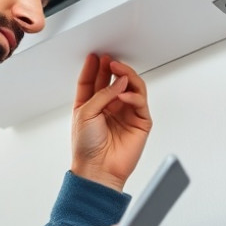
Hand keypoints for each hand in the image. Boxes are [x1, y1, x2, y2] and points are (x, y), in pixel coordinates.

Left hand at [71, 53, 152, 190]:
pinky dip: (133, 94)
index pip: (93, 81)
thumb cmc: (86, 147)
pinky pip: (140, 101)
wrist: (97, 169)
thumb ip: (102, 94)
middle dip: (112, 68)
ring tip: (118, 69)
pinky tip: (124, 93)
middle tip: (109, 59)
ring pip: (131, 87)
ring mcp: (125, 113)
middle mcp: (109, 108)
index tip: (95, 55)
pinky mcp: (140, 122)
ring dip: (125, 75)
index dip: (94, 67)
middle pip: (113, 80)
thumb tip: (119, 80)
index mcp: (92, 106)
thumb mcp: (85, 113)